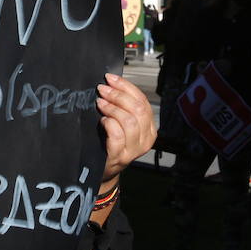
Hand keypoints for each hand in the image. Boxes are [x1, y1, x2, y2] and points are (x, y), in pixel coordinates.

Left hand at [95, 72, 156, 195]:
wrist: (104, 171)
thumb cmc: (112, 144)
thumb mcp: (124, 125)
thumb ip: (124, 108)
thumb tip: (112, 83)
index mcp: (149, 128)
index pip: (142, 101)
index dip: (126, 87)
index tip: (111, 78)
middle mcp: (146, 139)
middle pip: (137, 109)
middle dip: (118, 95)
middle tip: (102, 89)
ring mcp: (134, 150)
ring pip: (129, 120)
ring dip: (112, 108)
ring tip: (100, 103)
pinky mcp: (120, 157)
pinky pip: (117, 135)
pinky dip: (109, 123)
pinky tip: (102, 121)